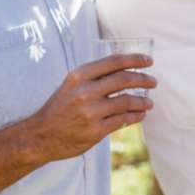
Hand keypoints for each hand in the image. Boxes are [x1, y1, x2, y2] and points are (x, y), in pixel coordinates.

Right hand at [21, 54, 155, 161]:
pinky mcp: (96, 130)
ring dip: (142, 101)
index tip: (149, 61)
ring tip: (149, 103)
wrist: (41, 135)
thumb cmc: (59, 108)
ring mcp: (91, 112)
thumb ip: (94, 77)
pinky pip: (123, 120)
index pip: (114, 62)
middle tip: (153, 82)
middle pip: (124, 80)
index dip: (135, 60)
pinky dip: (135, 116)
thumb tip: (124, 69)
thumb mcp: (71, 85)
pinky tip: (139, 115)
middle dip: (143, 79)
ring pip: (127, 101)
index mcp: (79, 76)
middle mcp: (85, 91)